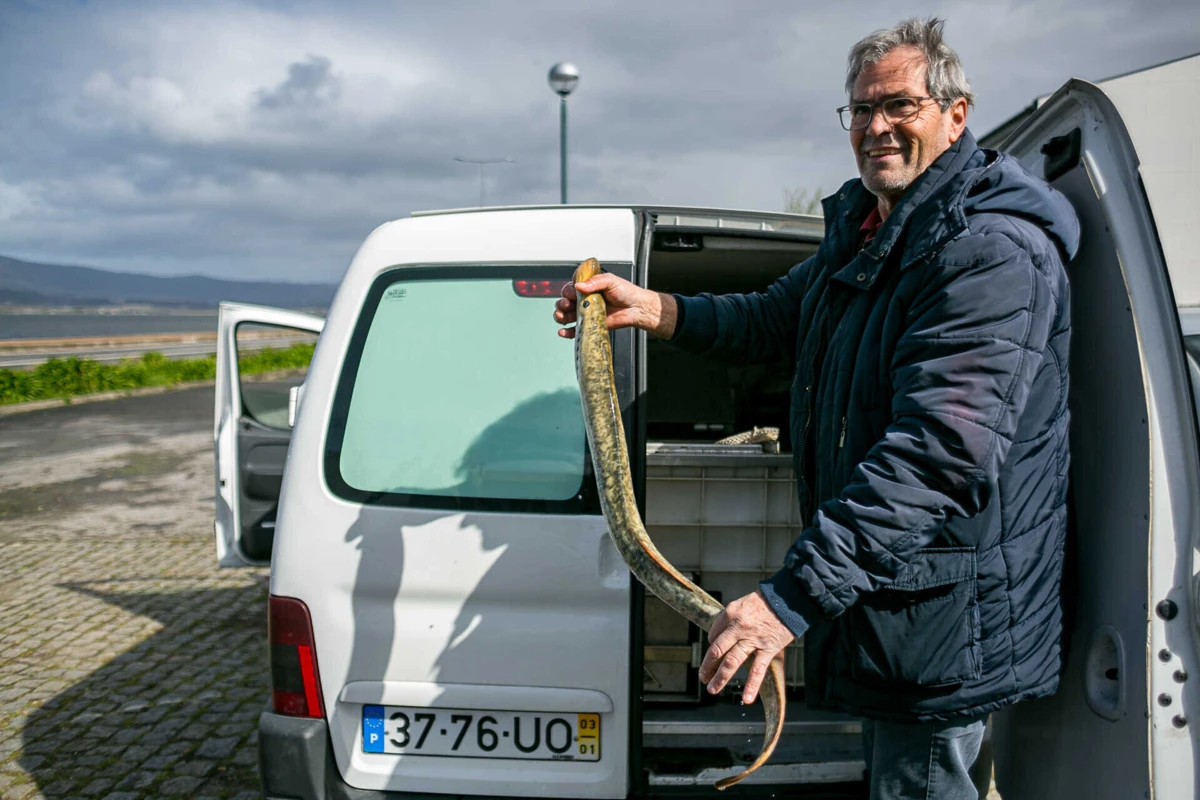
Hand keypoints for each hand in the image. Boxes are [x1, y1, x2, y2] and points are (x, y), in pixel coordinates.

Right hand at [553, 272, 676, 339]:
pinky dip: (567, 332)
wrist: (636, 308)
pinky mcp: (589, 325)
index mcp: (588, 287)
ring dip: (559, 316)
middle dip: (562, 303)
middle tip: (568, 304)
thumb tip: (579, 286)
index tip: (573, 291)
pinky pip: (575, 330)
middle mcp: (585, 299)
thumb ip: (594, 282)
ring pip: (566, 315)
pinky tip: (563, 332)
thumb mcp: (610, 281)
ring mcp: (586, 313)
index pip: (571, 287)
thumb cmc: (626, 292)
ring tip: (562, 317)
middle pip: (565, 301)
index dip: (568, 290)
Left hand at [698, 590, 794, 703]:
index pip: (714, 635)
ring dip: (720, 678)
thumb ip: (729, 620)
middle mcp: (738, 627)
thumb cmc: (765, 602)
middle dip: (707, 666)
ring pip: (732, 662)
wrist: (788, 599)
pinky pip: (758, 670)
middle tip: (702, 678)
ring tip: (712, 690)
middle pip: (717, 651)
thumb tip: (718, 637)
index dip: (712, 646)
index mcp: (730, 614)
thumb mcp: (741, 604)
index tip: (714, 653)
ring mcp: (753, 640)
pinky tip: (747, 699)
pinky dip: (752, 686)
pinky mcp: (768, 649)